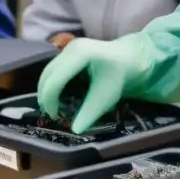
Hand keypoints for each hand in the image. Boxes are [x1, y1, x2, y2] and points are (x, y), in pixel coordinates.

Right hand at [36, 35, 154, 132]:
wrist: (133, 58)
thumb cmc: (121, 75)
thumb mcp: (107, 96)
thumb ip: (90, 113)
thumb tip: (75, 130)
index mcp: (80, 55)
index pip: (54, 81)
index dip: (50, 101)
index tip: (57, 116)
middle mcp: (70, 48)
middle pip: (46, 76)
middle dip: (46, 97)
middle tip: (55, 114)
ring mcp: (69, 48)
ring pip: (47, 73)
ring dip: (48, 91)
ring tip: (57, 107)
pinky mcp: (69, 53)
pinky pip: (53, 71)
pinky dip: (54, 85)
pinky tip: (62, 97)